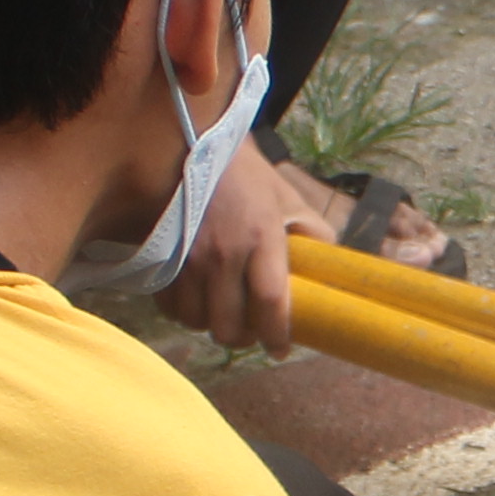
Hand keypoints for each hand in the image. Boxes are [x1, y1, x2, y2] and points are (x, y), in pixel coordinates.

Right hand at [161, 141, 299, 358]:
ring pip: (197, 320)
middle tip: (252, 333)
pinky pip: (169, 306)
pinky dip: (184, 313)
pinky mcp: (162, 256)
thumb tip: (332, 270)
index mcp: (262, 237)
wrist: (195, 146)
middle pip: (229, 324)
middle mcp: (223, 252)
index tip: (281, 349)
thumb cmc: (249, 178)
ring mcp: (188, 256)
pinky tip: (198, 303)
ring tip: (224, 316)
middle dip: (243, 338)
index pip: (270, 302)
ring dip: (212, 326)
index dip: (277, 334)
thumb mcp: (289, 200)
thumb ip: (314, 235)